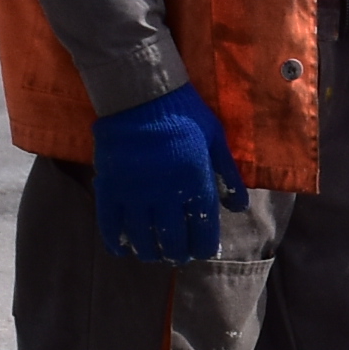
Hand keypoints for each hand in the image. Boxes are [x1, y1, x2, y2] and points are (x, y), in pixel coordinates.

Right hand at [92, 83, 240, 263]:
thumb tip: (239, 208)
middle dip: (178, 252)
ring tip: (154, 254)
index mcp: (196, 184)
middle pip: (173, 239)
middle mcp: (167, 195)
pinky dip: (116, 242)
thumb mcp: (216, 140)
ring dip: (150, 251)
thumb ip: (229, 175)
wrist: (141, 94)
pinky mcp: (110, 187)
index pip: (203, 230)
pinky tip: (123, 250)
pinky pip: (111, 224)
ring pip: (142, 237)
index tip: (201, 251)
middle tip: (178, 255)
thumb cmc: (185, 113)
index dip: (203, 247)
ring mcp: (136, 193)